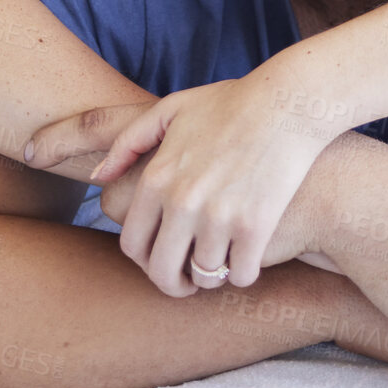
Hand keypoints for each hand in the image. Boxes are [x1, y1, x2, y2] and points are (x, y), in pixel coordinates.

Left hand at [28, 77, 335, 297]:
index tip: (160, 260)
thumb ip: (128, 142)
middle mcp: (183, 201)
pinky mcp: (255, 226)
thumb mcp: (173, 109)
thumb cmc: (233, 103)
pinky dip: (243, 274)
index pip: (132, 243)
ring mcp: (219, 216)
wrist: (289, 104)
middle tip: (186, 282)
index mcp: (157, 177)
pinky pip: (241, 274)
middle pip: (161, 271)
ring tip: (220, 265)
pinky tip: (248, 259)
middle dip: (172, 284)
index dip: (144, 260)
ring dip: (210, 277)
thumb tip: (97, 177)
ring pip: (203, 276)